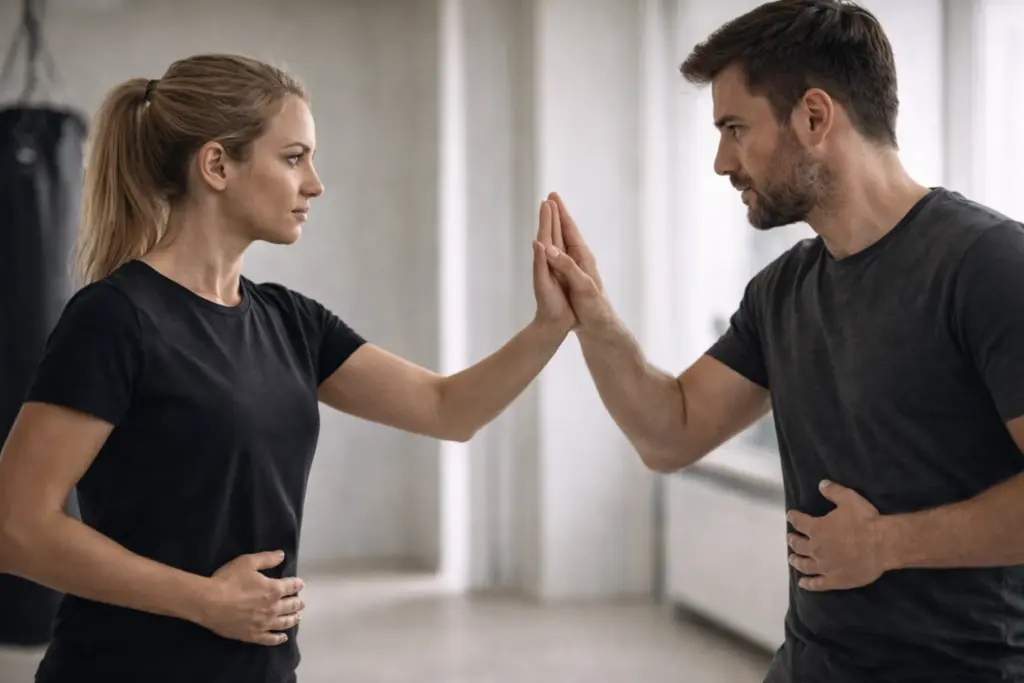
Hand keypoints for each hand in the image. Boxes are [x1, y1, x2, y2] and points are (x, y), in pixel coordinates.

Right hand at [196, 550, 305, 645]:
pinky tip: (283, 638)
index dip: (297, 584)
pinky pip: (270, 639)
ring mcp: (264, 624)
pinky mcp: (253, 635)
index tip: (300, 585)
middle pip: (291, 606)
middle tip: (301, 603)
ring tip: (297, 617)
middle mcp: (273, 608)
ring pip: (284, 623)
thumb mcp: (248, 562)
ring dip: (293, 619)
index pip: (291, 586)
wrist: (209, 603)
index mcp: (274, 589)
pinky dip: (278, 638)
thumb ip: (267, 559)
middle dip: (297, 603)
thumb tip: (282, 555)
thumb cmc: (228, 580)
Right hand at [538, 192, 612, 332]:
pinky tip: (552, 247)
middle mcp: (580, 260)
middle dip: (558, 214)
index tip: (552, 196)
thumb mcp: (583, 286)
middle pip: (566, 231)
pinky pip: (560, 256)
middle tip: (549, 197)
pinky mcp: (572, 279)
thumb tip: (549, 247)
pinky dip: (553, 245)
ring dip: (555, 227)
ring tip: (549, 216)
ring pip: (562, 242)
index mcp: (583, 258)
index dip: (561, 213)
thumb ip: (567, 267)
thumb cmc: (594, 308)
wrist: (600, 327)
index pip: (570, 229)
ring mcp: (576, 269)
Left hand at [786, 480, 885, 591]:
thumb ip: (833, 492)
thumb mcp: (849, 499)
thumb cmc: (865, 521)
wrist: (883, 545)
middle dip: (793, 540)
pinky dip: (808, 584)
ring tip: (792, 558)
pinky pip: (817, 584)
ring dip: (796, 561)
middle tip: (790, 538)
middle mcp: (816, 548)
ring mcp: (824, 566)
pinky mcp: (834, 581)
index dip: (793, 518)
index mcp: (817, 529)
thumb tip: (821, 484)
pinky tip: (803, 583)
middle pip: (798, 545)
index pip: (799, 522)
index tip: (791, 516)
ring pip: (804, 565)